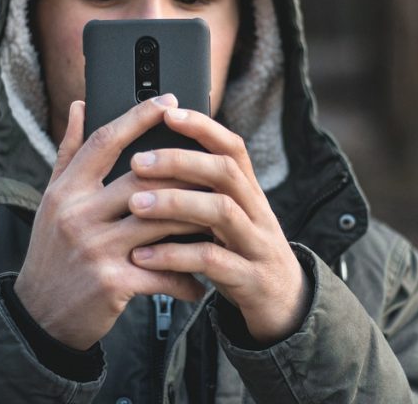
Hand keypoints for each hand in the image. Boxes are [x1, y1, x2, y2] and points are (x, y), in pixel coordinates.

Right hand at [14, 95, 207, 349]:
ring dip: (194, 224)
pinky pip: (161, 272)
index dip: (138, 117)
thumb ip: (70, 152)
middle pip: (142, 179)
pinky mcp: (111, 282)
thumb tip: (81, 105)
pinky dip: (185, 277)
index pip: (105, 142)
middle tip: (215, 167)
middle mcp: (78, 214)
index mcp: (67, 190)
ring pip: (160, 223)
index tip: (169, 102)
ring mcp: (95, 248)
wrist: (38, 315)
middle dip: (184, 172)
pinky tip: (200, 280)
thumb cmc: (53, 252)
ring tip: (218, 222)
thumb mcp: (54, 200)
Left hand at [127, 108, 308, 344]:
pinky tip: (142, 256)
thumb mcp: (224, 219)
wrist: (282, 305)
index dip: (202, 126)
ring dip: (176, 203)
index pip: (231, 147)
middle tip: (138, 161)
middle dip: (181, 161)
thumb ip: (198, 191)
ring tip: (136, 204)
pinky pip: (212, 262)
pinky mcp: (249, 279)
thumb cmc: (240, 254)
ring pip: (221, 212)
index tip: (167, 112)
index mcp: (248, 193)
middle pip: (225, 172)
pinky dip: (174, 256)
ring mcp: (256, 245)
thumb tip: (150, 157)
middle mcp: (256, 212)